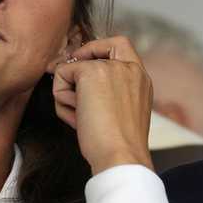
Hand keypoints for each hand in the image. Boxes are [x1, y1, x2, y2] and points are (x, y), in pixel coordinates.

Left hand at [51, 36, 153, 173]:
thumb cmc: (119, 145)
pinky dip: (61, 97)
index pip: (120, 45)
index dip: (97, 51)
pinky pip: (61, 74)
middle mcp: (130, 68)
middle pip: (93, 48)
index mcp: (141, 78)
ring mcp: (112, 67)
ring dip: (68, 93)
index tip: (84, 70)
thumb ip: (109, 92)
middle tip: (68, 85)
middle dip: (76, 67)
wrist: (120, 156)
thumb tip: (78, 81)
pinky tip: (75, 117)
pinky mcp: (91, 72)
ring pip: (73, 67)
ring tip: (81, 118)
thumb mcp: (121, 113)